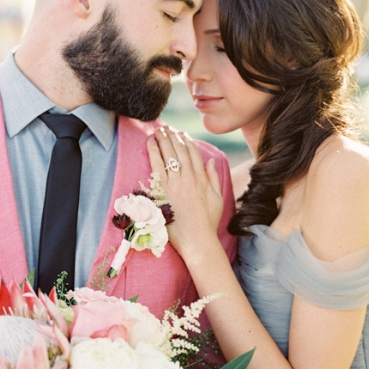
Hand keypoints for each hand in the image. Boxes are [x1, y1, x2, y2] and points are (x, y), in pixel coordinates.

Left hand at [147, 127, 223, 259]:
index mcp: (202, 179)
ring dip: (163, 140)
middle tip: (166, 128)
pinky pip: (157, 167)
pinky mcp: (163, 192)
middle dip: (173, 137)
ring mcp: (175, 184)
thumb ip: (214, 178)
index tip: (181, 135)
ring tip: (158, 131)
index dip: (186, 142)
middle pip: (180, 151)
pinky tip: (150, 143)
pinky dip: (154, 152)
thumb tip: (210, 161)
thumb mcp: (217, 198)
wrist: (197, 240)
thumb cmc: (208, 223)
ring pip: (169, 155)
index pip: (194, 154)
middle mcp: (189, 179)